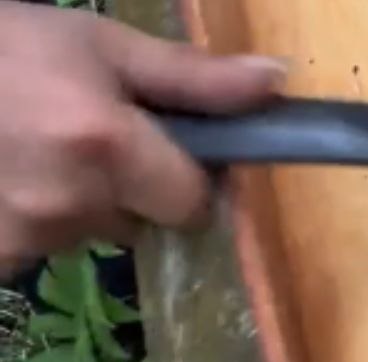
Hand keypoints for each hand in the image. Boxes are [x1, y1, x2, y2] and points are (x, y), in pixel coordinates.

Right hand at [0, 2, 285, 276]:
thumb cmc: (0, 48)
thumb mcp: (95, 45)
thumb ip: (190, 78)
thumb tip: (276, 83)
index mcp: (107, 146)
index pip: (192, 204)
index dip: (184, 178)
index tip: (158, 148)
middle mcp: (67, 203)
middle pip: (138, 220)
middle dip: (122, 185)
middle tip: (74, 132)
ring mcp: (20, 237)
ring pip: (83, 233)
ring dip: (69, 201)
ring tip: (25, 146)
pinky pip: (32, 248)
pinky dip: (23, 219)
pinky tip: (2, 173)